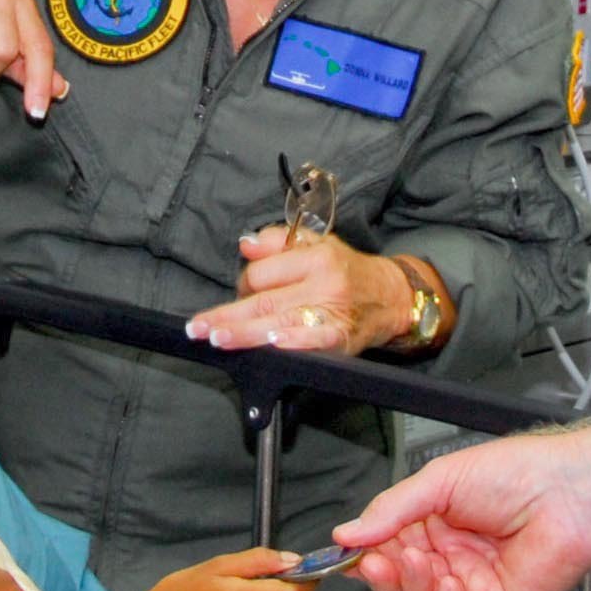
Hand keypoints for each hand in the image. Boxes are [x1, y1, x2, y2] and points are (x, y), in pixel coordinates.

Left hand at [187, 230, 411, 355]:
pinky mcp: (342, 337)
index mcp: (315, 256)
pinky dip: (291, 344)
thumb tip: (245, 245)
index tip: (240, 294)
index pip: (264, 272)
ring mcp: (332, 311)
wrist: (391, 296)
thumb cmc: (346, 270)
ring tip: (219, 339)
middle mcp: (323, 281)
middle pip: (264, 300)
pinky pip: (312, 341)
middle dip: (227, 316)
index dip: (244, 285)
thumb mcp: (316, 243)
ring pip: (278, 322)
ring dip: (245, 333)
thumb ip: (277, 242)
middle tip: (199, 328)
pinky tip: (270, 348)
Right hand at [337, 433, 590, 590]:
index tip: (344, 553)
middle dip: (384, 574)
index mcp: (437, 522)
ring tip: (413, 563)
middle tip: (373, 561)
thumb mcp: (441, 479)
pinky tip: (448, 588)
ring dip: (413, 589)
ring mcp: (474, 585)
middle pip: (401, 581)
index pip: (388, 547)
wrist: (568, 492)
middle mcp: (453, 555)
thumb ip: (392, 509)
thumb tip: (349, 532)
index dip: (365, 554)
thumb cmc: (521, 472)